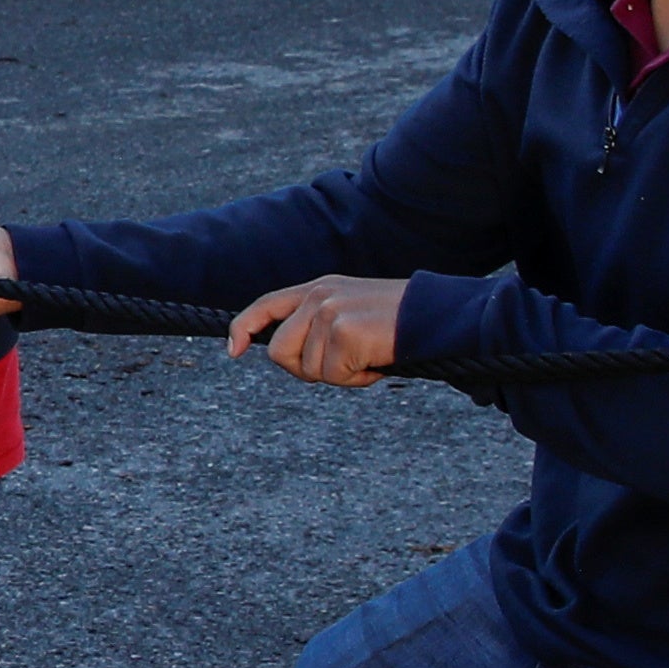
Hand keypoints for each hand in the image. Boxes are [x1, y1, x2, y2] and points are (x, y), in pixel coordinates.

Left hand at [229, 275, 408, 386]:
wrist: (434, 313)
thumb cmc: (397, 321)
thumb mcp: (350, 309)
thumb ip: (318, 322)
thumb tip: (289, 355)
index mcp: (317, 288)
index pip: (266, 305)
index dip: (244, 329)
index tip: (234, 351)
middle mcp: (317, 297)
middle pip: (279, 351)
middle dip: (303, 370)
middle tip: (340, 368)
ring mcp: (328, 313)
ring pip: (308, 369)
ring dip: (339, 375)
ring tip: (367, 358)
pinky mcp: (343, 332)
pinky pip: (333, 375)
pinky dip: (356, 379)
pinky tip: (375, 363)